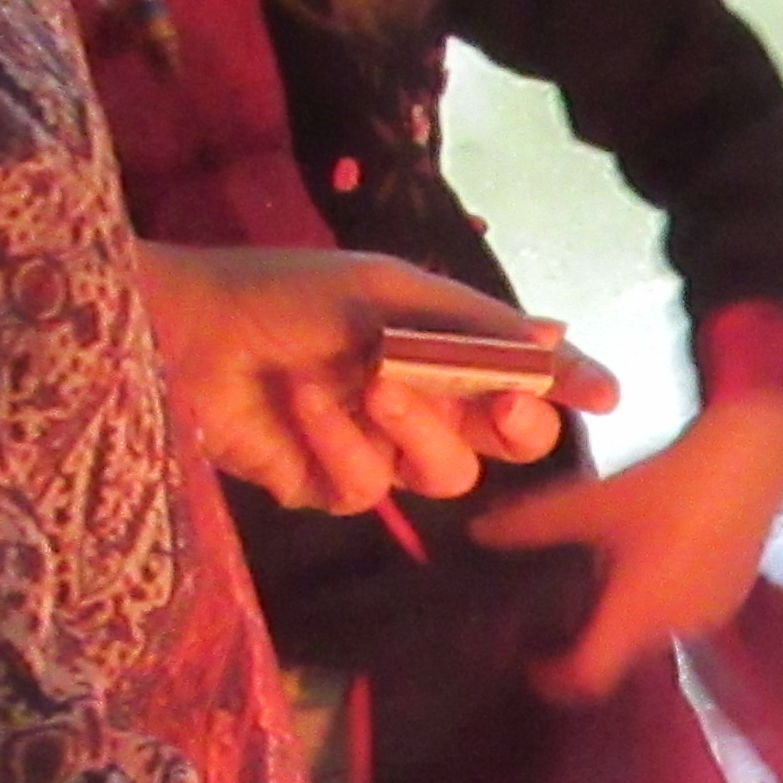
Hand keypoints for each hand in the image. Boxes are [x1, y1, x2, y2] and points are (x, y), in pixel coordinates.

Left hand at [129, 243, 616, 512]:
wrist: (181, 329)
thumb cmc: (284, 294)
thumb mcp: (389, 294)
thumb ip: (475, 326)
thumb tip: (561, 338)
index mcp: (444, 350)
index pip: (526, 382)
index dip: (564, 392)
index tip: (601, 394)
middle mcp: (424, 405)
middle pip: (506, 445)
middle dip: (514, 427)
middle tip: (505, 404)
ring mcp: (379, 451)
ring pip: (446, 477)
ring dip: (415, 428)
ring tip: (371, 382)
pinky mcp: (329, 488)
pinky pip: (367, 488)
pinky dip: (340, 442)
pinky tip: (305, 403)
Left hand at [469, 393, 782, 701]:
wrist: (753, 462)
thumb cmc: (668, 486)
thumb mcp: (592, 503)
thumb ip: (532, 525)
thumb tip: (477, 534)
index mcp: (635, 616)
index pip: (588, 679)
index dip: (553, 681)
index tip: (529, 662)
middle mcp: (673, 630)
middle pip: (619, 658)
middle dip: (587, 643)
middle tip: (555, 612)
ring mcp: (707, 616)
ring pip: (652, 636)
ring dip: (624, 621)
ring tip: (602, 581)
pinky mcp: (730, 596)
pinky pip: (680, 616)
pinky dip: (656, 603)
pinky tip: (649, 561)